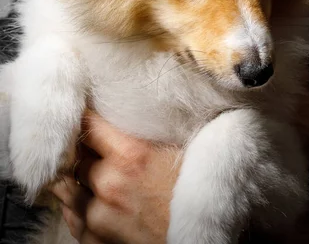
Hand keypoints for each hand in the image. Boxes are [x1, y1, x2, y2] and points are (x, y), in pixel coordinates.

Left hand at [49, 110, 180, 243]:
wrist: (200, 234)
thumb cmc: (193, 193)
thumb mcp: (172, 151)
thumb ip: (138, 136)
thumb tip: (116, 116)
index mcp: (130, 154)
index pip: (87, 123)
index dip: (86, 118)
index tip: (87, 116)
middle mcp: (109, 182)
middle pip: (78, 154)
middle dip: (87, 151)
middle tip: (99, 149)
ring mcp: (97, 213)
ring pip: (67, 183)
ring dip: (78, 176)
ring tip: (93, 174)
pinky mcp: (92, 237)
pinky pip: (71, 212)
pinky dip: (78, 202)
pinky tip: (93, 197)